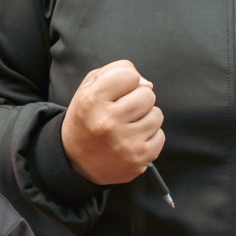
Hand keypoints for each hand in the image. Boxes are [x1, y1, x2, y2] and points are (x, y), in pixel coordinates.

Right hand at [61, 60, 163, 184]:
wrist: (75, 162)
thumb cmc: (86, 119)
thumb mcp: (88, 89)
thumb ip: (115, 73)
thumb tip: (148, 84)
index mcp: (92, 100)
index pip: (129, 73)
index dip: (126, 80)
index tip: (117, 92)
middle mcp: (107, 121)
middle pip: (147, 94)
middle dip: (138, 99)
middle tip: (122, 112)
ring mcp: (124, 142)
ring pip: (157, 114)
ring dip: (145, 118)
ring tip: (127, 126)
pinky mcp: (138, 158)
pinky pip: (160, 135)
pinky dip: (150, 136)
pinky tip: (132, 140)